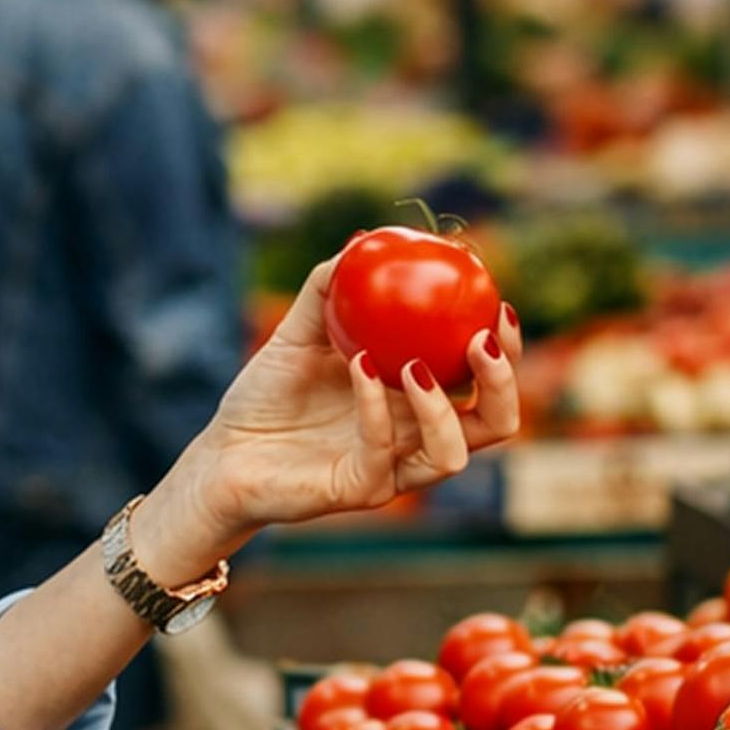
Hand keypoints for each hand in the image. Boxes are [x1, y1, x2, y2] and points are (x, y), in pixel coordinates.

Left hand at [143, 256, 521, 570]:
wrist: (223, 452)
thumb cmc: (266, 396)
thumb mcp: (296, 333)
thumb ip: (327, 290)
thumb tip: (361, 240)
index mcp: (416, 402)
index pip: (483, 382)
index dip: (506, 349)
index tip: (498, 303)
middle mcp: (416, 438)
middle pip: (495, 423)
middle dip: (503, 383)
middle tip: (483, 337)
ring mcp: (392, 469)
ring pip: (453, 453)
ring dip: (443, 408)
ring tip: (415, 365)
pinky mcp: (359, 489)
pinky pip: (382, 450)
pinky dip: (376, 406)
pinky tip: (360, 366)